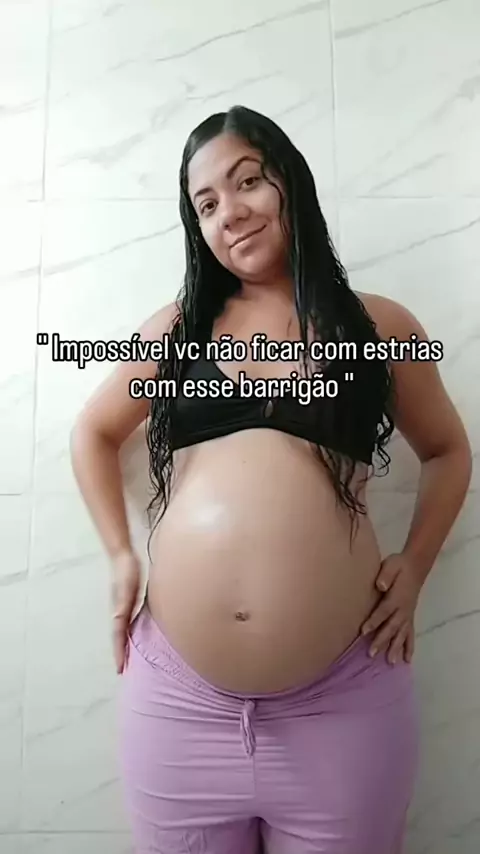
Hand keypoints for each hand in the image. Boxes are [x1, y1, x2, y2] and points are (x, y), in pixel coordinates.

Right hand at [111, 550, 141, 673]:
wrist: (124, 557)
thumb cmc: (126, 572)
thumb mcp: (125, 588)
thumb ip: (122, 603)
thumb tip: (116, 621)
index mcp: (118, 612)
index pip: (118, 637)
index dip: (119, 653)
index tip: (119, 670)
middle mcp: (119, 612)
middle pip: (119, 638)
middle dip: (120, 654)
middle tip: (122, 671)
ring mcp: (123, 607)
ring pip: (123, 632)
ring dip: (124, 645)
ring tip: (128, 659)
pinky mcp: (129, 602)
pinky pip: (128, 623)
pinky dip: (130, 633)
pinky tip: (136, 636)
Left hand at [361, 553, 421, 664]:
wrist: (415, 566)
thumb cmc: (399, 566)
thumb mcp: (391, 565)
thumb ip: (386, 575)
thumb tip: (381, 585)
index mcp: (396, 598)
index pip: (383, 612)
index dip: (373, 622)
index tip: (363, 632)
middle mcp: (403, 610)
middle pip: (391, 627)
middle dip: (381, 640)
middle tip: (371, 654)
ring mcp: (407, 615)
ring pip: (401, 634)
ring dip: (395, 648)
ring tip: (390, 663)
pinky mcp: (410, 617)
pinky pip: (410, 634)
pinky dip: (409, 647)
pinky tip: (407, 660)